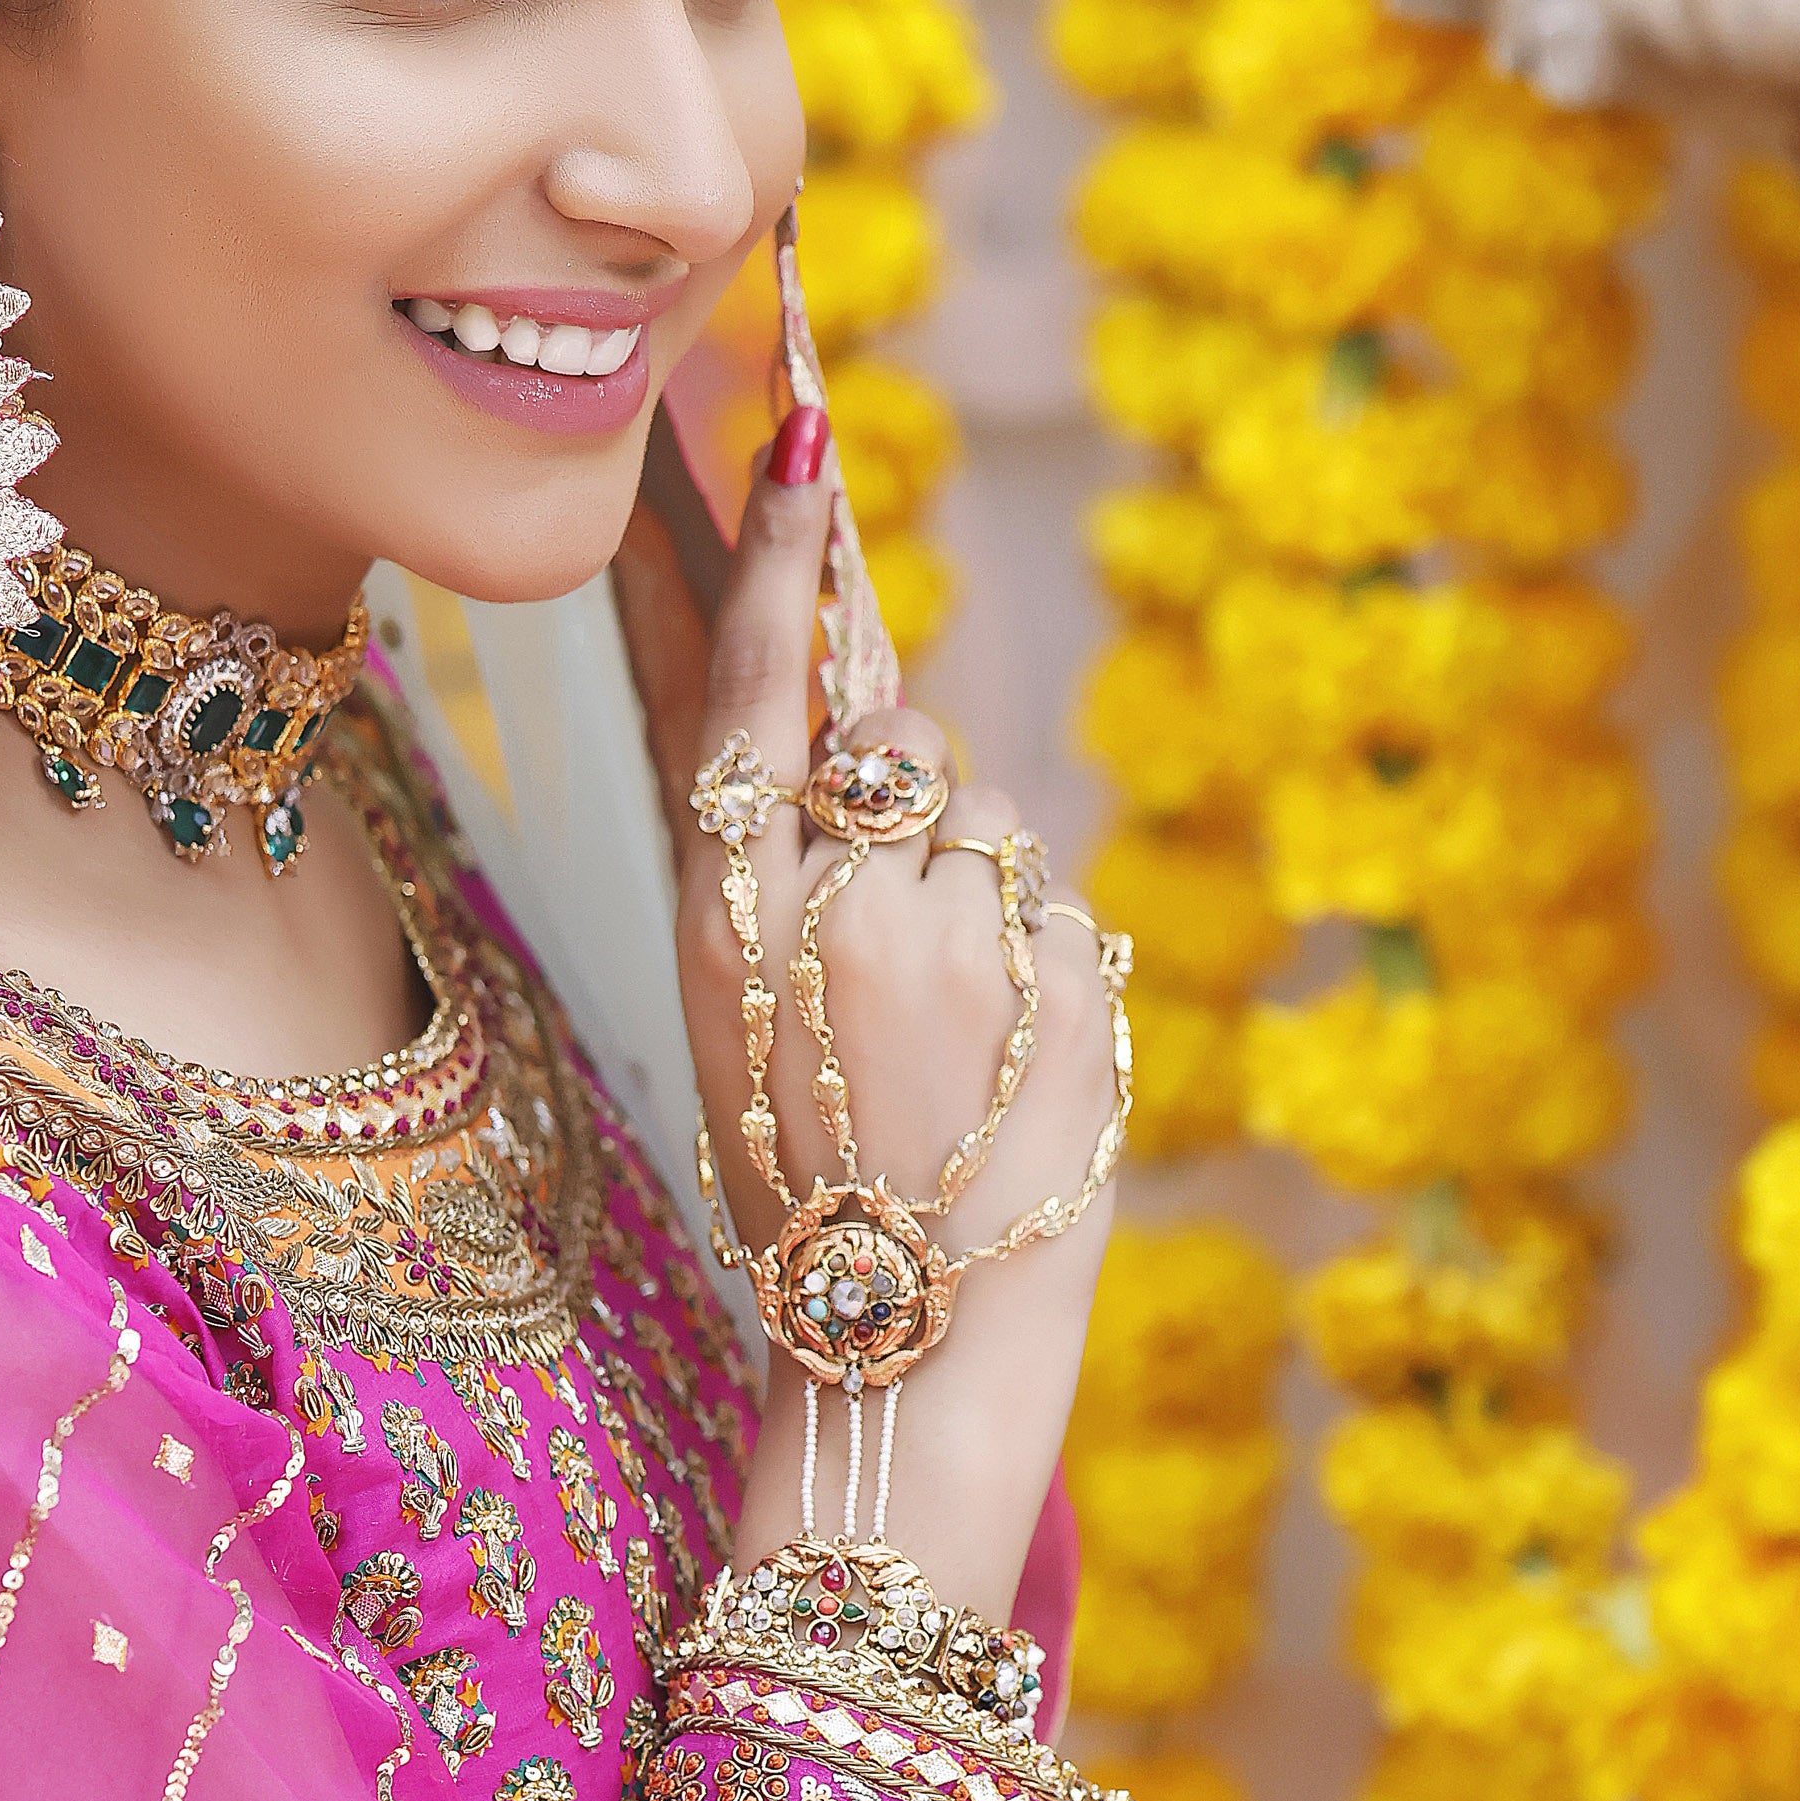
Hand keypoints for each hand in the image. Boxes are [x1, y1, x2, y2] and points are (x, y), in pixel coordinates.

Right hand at [675, 419, 1120, 1620]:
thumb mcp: (731, 1023)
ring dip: (977, 897)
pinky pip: (1058, 910)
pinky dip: (1040, 969)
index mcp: (725, 919)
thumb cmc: (809, 1198)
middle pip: (896, 746)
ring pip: (991, 824)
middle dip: (903, 802)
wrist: (908, 1354)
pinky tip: (1006, 1073)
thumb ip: (765, 866)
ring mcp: (967, 940)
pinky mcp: (1074, 979)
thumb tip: (821, 717)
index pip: (753, 690)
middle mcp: (840, 906)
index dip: (771, 565)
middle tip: (887, 940)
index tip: (796, 446)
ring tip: (948, 1043)